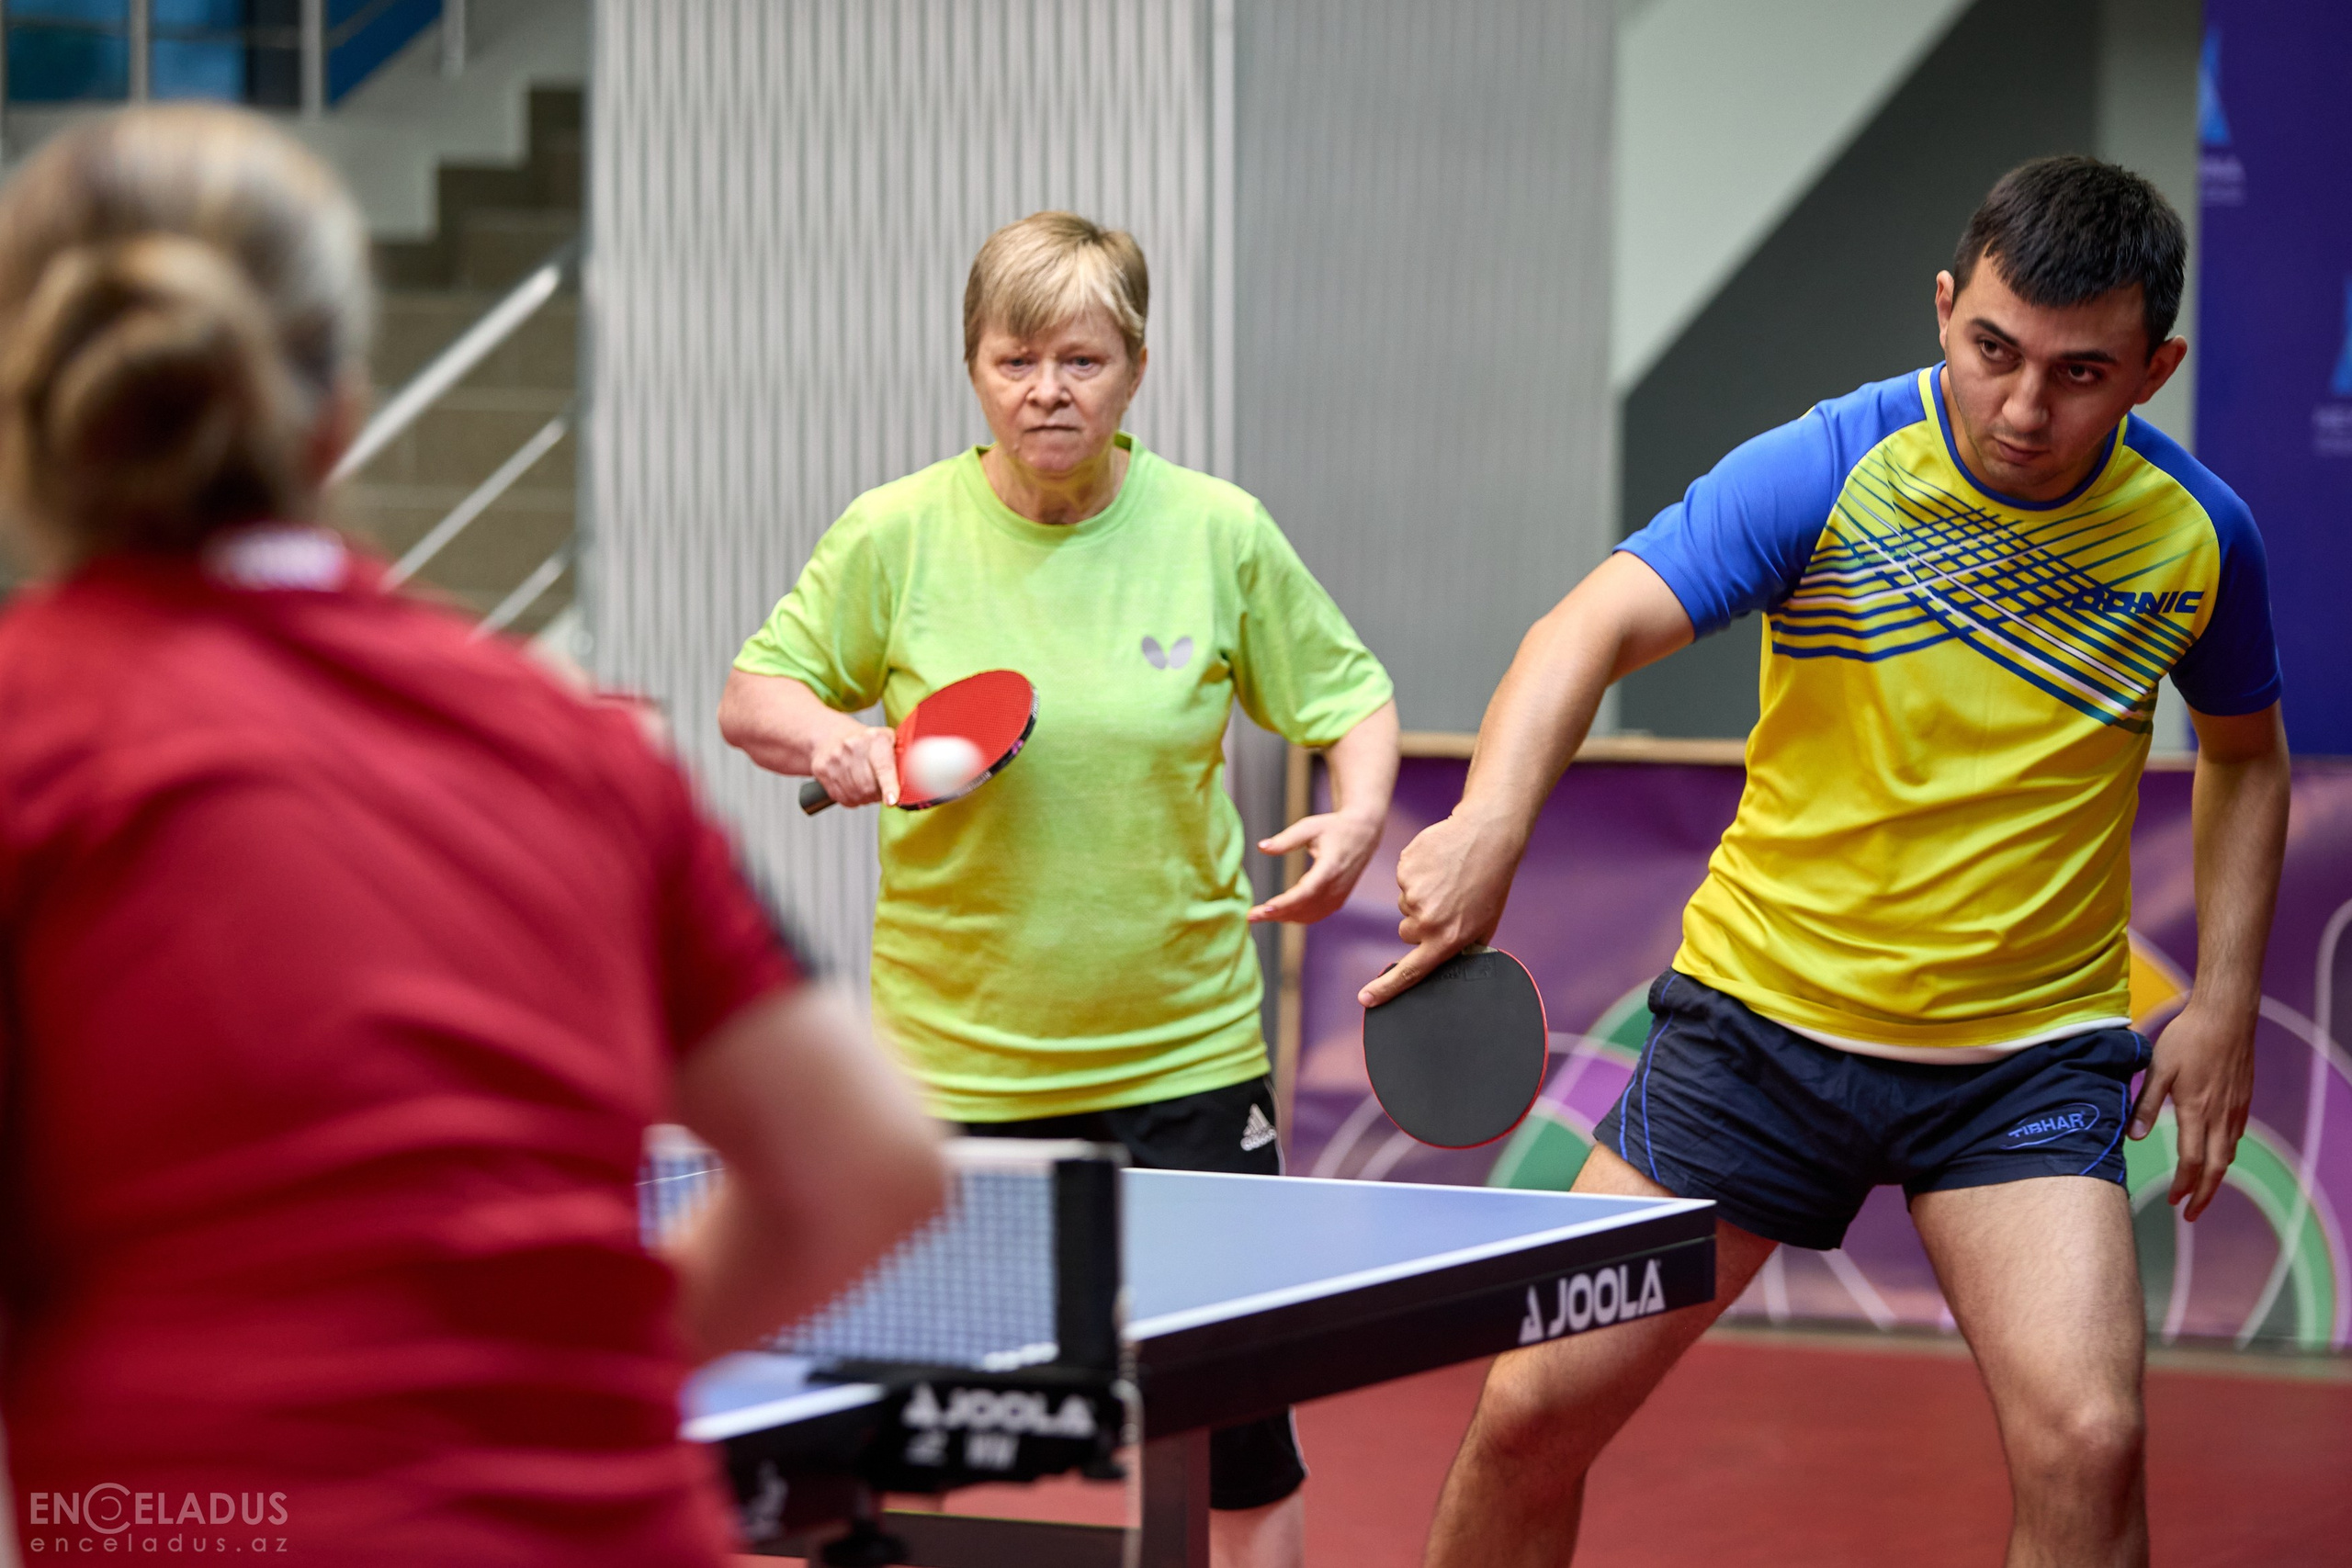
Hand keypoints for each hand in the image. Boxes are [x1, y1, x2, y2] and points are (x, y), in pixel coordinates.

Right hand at [809, 720, 898, 807]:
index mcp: (876, 738)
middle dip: (877, 794)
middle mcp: (853, 746)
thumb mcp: (888, 742)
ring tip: (865, 783)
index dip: (888, 786)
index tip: (891, 801)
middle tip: (880, 788)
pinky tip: (851, 785)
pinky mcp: (821, 769)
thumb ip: (901, 761)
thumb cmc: (867, 743)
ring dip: (864, 797)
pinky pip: (842, 797)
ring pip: (855, 795)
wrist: (831, 735)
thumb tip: (912, 783)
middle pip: (869, 787)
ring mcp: (835, 758)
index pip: (883, 766)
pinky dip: (851, 798)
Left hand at [1248, 810, 1383, 924]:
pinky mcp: (1338, 901)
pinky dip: (1297, 917)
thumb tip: (1261, 847)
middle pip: (1303, 908)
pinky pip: (1315, 915)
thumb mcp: (1310, 827)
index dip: (1285, 903)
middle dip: (1276, 914)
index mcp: (1330, 868)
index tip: (1264, 908)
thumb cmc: (1334, 827)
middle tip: (1250, 916)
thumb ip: (1286, 839)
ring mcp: (1339, 896)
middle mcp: (1336, 887)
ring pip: (1309, 916)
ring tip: (1260, 916)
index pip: (1306, 892)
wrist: (1364, 834)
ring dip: (1284, 918)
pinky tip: (1279, 914)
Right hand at [1356, 807, 1525, 1006]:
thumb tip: (1446, 963)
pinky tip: (1439, 863)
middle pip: (1406, 931)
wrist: (1488, 837)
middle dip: (1420, 921)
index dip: (1387, 988)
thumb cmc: (1490, 883)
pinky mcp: (1405, 868)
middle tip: (1447, 902)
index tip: (1365, 999)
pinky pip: (1403, 878)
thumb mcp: (1485, 924)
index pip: (1411, 971)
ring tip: (1448, 878)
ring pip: (1404, 903)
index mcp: (1448, 938)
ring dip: (1421, 894)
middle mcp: (1428, 919)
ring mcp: (1413, 892)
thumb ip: (1463, 947)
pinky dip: (1417, 872)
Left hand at [2130, 998, 2255, 1221]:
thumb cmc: (2188, 1038)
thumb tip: (2133, 1137)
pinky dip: (2225, 1154)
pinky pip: (2236, 1136)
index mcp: (2196, 1111)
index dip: (2183, 1186)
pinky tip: (2215, 1155)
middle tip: (2191, 1214)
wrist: (2227, 1017)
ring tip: (2202, 1192)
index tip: (2174, 1202)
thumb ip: (2145, 1104)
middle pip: (2216, 1168)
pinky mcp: (2243, 1100)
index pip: (2192, 1161)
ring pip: (2228, 1154)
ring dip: (2216, 1178)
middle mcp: (2220, 1116)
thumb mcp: (2158, 1068)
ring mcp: (2235, 1109)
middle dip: (2204, 1195)